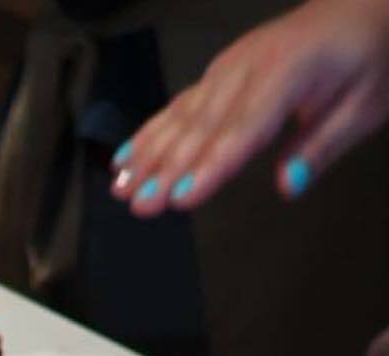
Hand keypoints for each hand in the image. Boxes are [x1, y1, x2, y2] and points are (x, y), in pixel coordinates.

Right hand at [111, 0, 388, 215]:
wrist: (362, 6)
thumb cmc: (367, 55)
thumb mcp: (367, 104)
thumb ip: (323, 146)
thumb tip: (291, 184)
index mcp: (291, 71)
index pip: (244, 129)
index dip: (211, 166)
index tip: (182, 197)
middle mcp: (250, 67)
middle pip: (203, 127)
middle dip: (167, 169)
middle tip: (141, 204)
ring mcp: (229, 67)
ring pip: (183, 117)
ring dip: (149, 155)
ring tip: (122, 188)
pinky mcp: (218, 72)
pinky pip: (179, 105)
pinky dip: (149, 132)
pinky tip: (126, 157)